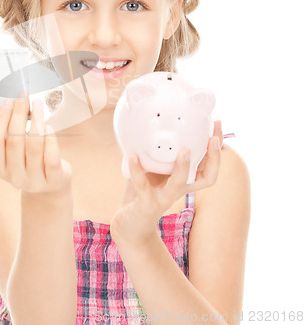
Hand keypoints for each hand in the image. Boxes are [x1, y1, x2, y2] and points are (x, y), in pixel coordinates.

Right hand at [0, 95, 72, 196]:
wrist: (49, 188)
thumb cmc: (31, 161)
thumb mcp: (17, 152)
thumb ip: (12, 133)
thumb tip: (15, 101)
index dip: (0, 119)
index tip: (8, 100)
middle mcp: (14, 177)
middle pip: (14, 141)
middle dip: (19, 114)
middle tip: (24, 96)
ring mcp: (34, 181)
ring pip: (34, 146)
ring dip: (36, 121)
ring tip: (39, 104)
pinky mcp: (53, 180)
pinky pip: (51, 157)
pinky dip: (50, 139)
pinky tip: (49, 125)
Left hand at [110, 120, 223, 244]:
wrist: (129, 224)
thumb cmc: (144, 192)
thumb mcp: (156, 169)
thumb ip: (160, 151)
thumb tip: (157, 121)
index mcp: (185, 180)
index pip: (211, 165)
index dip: (217, 148)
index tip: (218, 125)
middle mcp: (180, 189)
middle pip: (207, 177)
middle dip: (214, 157)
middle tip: (213, 138)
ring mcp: (164, 197)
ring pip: (179, 183)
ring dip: (183, 167)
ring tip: (184, 150)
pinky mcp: (146, 203)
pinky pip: (142, 185)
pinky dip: (137, 170)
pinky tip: (133, 156)